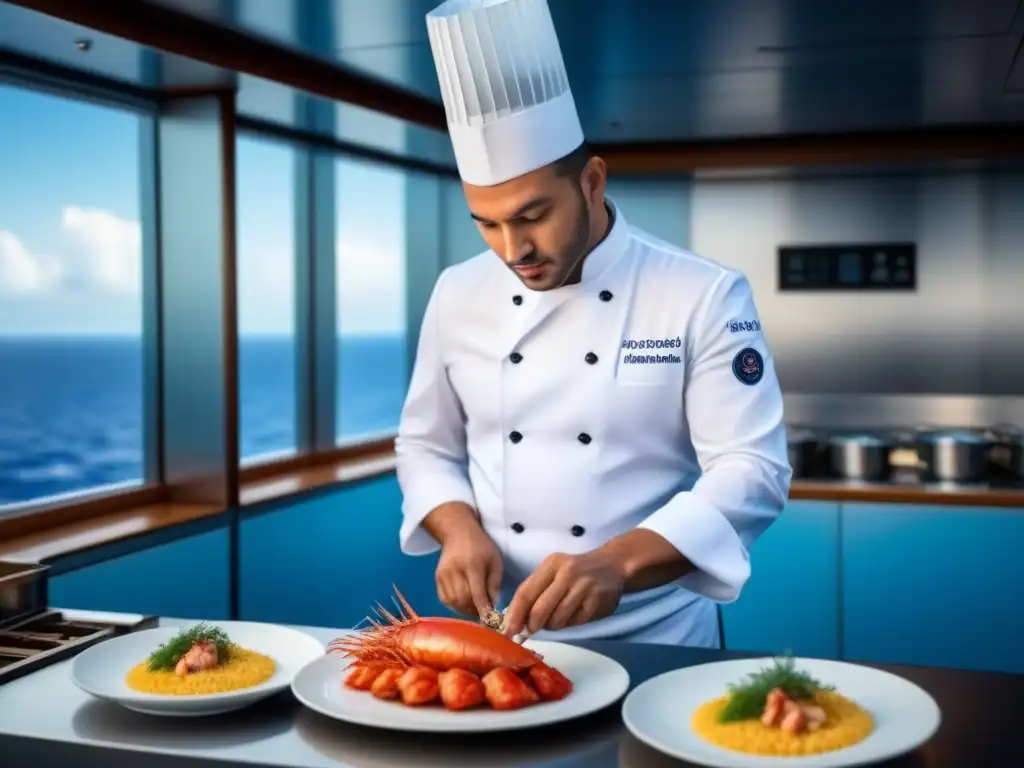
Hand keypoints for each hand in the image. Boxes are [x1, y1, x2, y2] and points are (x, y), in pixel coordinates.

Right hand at [434, 526, 502, 618]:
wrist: (458, 533)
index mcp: (472, 564)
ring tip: (475, 608)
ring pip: (453, 602)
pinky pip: (445, 599)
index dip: (483, 610)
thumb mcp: (495, 561)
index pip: (477, 593)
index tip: (490, 621)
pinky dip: (455, 606)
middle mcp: (455, 570)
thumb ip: (494, 584)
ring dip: (465, 610)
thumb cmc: (481, 546)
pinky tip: (464, 602)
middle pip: (463, 600)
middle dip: (475, 611)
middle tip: (484, 614)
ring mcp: (443, 575)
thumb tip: (494, 607)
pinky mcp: (437, 578)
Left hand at [502, 551, 624, 637]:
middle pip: (540, 610)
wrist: (612, 565)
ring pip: (556, 620)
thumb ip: (534, 590)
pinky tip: (574, 613)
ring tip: (557, 616)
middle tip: (530, 630)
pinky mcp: (596, 603)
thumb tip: (514, 619)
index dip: (515, 614)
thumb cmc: (575, 570)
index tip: (508, 630)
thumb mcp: (553, 571)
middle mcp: (567, 574)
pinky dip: (569, 624)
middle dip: (531, 625)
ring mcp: (584, 588)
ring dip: (552, 625)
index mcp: (552, 564)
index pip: (526, 592)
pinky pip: (574, 623)